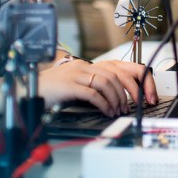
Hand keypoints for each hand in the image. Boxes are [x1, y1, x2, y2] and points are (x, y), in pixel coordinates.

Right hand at [40, 58, 157, 116]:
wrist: (30, 91)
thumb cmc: (54, 91)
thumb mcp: (78, 86)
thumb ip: (95, 88)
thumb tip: (120, 98)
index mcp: (89, 65)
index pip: (121, 67)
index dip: (138, 80)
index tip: (147, 95)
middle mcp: (84, 66)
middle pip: (117, 74)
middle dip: (130, 92)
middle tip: (132, 106)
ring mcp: (76, 74)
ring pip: (107, 82)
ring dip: (117, 99)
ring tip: (117, 111)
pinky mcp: (69, 85)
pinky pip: (93, 93)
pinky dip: (104, 104)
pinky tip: (106, 111)